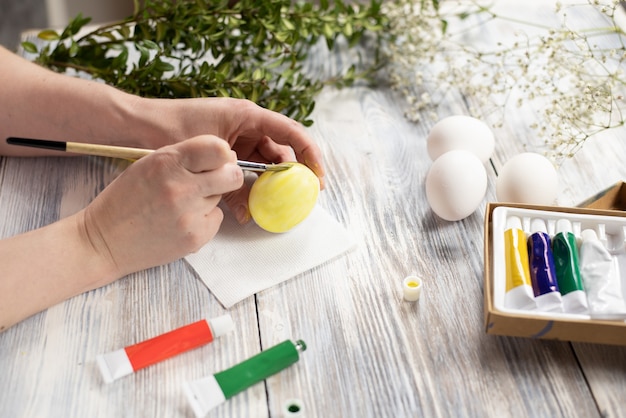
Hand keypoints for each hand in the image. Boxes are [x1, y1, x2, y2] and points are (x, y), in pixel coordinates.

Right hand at [81, 135, 242, 276]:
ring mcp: (189, 215)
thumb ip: (186, 157)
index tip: (217, 159)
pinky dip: (204, 219)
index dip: (222, 154)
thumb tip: (226, 156)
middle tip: (212, 181)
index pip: (219, 149)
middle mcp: (181, 188)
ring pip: (222, 197)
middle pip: (233, 175)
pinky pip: (216, 219)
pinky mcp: (195, 237)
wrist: (104, 242)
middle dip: (227, 176)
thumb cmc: (127, 199)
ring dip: (209, 197)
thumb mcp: (149, 164)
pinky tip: (181, 221)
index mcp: (167, 163)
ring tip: (182, 204)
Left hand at [143, 97, 324, 222]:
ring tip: (271, 207)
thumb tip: (251, 210)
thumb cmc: (171, 128)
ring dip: (268, 185)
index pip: (292, 132)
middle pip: (281, 151)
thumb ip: (233, 179)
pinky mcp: (225, 151)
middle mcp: (246, 124)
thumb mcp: (208, 153)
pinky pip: (246, 169)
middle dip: (292, 175)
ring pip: (264, 164)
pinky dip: (249, 187)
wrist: (137, 126)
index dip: (311, 155)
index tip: (319, 178)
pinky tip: (248, 205)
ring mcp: (236, 138)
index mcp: (248, 115)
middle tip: (302, 199)